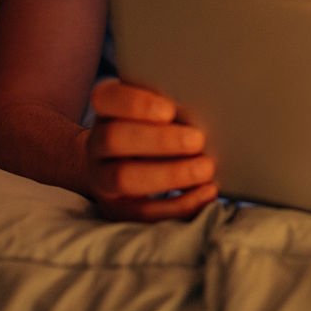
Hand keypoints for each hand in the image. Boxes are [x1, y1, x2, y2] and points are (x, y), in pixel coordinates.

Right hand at [84, 79, 217, 220]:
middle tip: (198, 140)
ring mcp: (102, 177)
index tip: (169, 110)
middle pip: (114, 139)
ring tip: (206, 168)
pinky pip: (142, 212)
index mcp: (106, 109)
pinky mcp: (117, 208)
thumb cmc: (157, 127)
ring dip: (170, 174)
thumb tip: (213, 107)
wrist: (128, 164)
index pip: (106, 98)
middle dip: (159, 140)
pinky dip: (178, 204)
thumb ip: (175, 105)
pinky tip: (207, 191)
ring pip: (123, 178)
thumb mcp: (159, 110)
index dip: (135, 104)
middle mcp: (97, 142)